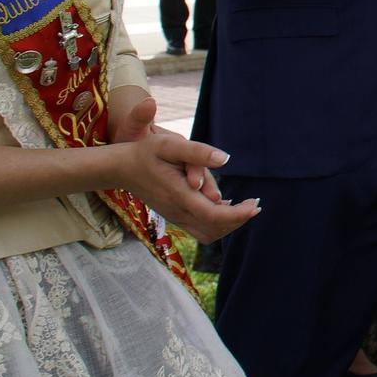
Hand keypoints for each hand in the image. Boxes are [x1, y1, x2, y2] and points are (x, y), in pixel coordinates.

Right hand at [109, 102, 259, 243]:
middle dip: (238, 219)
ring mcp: (174, 217)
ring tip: (244, 206)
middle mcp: (177, 212)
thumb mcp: (171, 143)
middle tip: (254, 203)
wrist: (120, 168)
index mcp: (179, 195)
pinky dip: (216, 223)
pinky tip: (225, 205)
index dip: (238, 214)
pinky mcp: (174, 216)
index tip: (255, 204)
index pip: (214, 216)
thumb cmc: (146, 152)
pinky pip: (199, 229)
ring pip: (207, 233)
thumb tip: (225, 159)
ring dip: (228, 223)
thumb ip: (198, 152)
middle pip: (214, 228)